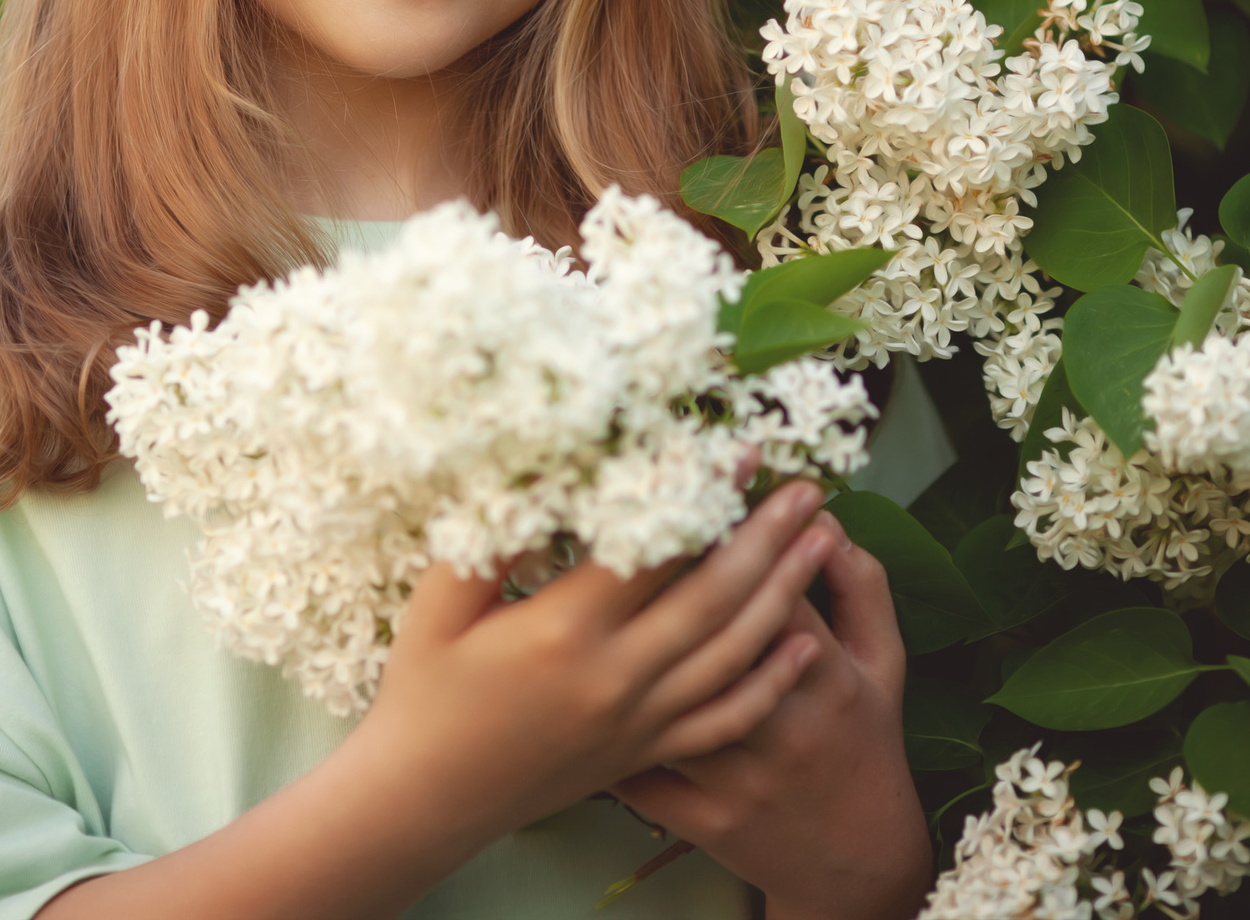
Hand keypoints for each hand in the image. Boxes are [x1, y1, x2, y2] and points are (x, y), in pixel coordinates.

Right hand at [339, 478, 840, 847]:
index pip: (654, 548)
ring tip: (824, 541)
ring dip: (786, 593)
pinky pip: (724, 719)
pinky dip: (771, 682)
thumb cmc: (425, 691)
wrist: (429, 798)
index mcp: (565, 630)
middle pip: (713, 595)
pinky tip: (806, 645)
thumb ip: (489, 539)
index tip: (741, 452)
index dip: (702, 496)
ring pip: (733, 652)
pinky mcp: (645, 750)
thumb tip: (539, 475)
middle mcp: (616, 677)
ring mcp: (639, 720)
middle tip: (808, 488)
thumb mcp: (439, 605)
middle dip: (768, 537)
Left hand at [609, 515, 932, 919]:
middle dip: (667, 584)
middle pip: (711, 643)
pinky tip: (564, 696)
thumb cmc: (863, 738)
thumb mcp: (884, 661)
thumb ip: (862, 585)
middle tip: (622, 531)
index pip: (777, 594)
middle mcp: (782, 729)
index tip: (698, 495)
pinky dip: (599, 740)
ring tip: (576, 598)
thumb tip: (825, 521)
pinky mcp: (704, 822)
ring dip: (618, 655)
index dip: (737, 544)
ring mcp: (739, 780)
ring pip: (665, 708)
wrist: (858, 859)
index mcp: (829, 680)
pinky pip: (640, 778)